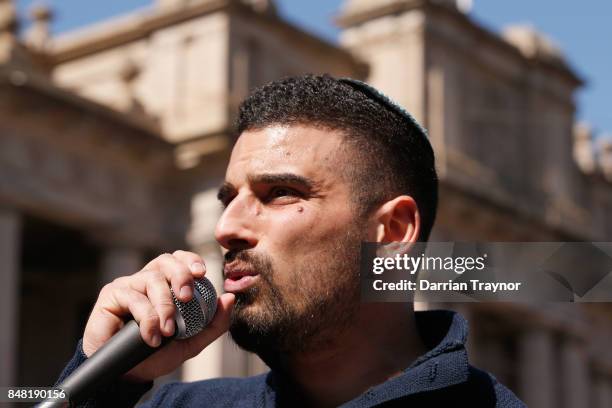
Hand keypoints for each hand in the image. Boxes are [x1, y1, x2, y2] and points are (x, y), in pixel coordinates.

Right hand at [82, 250, 234, 381]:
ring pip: (151, 280)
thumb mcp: (190, 342)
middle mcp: (146, 279)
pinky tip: (151, 337)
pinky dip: (147, 318)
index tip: (202, 273)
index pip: (179, 261)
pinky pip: (133, 298)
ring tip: (168, 331)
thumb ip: (213, 323)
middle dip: (180, 275)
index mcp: (165, 284)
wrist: (125, 376)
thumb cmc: (155, 355)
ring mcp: (128, 285)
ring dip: (164, 306)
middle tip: (188, 297)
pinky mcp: (111, 295)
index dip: (190, 260)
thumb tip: (230, 298)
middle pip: (165, 261)